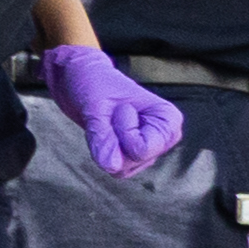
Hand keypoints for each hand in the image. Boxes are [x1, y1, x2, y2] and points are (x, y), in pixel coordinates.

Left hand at [46, 40, 187, 179]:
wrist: (80, 79)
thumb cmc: (94, 84)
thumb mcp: (96, 106)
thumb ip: (103, 137)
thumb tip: (111, 167)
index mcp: (168, 119)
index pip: (144, 149)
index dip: (123, 131)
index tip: (122, 108)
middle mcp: (165, 138)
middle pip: (134, 160)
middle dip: (113, 140)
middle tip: (112, 114)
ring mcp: (150, 149)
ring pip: (123, 168)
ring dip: (106, 146)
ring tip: (108, 121)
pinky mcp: (133, 156)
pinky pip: (115, 169)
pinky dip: (102, 152)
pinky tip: (105, 131)